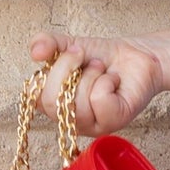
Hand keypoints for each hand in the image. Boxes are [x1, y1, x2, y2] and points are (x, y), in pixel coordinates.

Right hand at [29, 29, 165, 136]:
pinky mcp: (115, 121)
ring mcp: (92, 125)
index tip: (70, 54)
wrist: (135, 54)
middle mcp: (70, 119)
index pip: (35, 97)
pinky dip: (107, 83)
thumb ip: (46, 44)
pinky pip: (100, 101)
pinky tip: (114, 82)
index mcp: (54, 104)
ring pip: (77, 103)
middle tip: (86, 59)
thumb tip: (35, 53)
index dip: (51, 72)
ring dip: (91, 76)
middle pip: (52, 102)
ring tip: (101, 70)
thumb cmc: (101, 57)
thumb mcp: (68, 45)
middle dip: (69, 69)